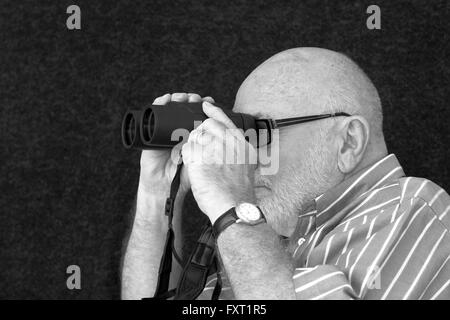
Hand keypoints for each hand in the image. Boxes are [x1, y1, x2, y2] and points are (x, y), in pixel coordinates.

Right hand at [139, 93, 214, 196]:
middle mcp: (178, 131)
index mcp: (192, 135)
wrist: (165, 187)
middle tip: (196, 99)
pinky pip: (154, 114)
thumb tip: (226, 133)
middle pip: (185, 108)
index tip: (210, 101)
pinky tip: (165, 99)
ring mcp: (165, 130)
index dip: (203, 106)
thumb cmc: (184, 175)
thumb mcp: (201, 160)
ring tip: (182, 97)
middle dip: (191, 100)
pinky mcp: (152, 132)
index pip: (198, 114)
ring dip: (177, 99)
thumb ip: (210, 149)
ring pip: (171, 108)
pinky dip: (159, 104)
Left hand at [181, 102, 256, 223]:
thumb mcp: (247, 167)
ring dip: (192, 148)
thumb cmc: (239, 192)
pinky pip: (187, 150)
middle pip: (207, 126)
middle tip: (200, 148)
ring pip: (194, 137)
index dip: (214, 112)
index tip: (205, 105)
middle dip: (199, 133)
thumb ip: (238, 152)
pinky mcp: (199, 157)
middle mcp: (229, 142)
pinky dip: (186, 157)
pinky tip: (193, 167)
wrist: (234, 207)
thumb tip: (229, 147)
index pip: (225, 120)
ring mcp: (214, 148)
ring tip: (200, 164)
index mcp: (241, 144)